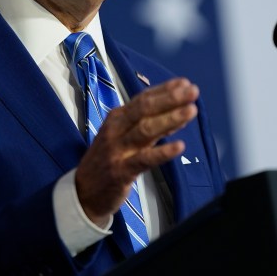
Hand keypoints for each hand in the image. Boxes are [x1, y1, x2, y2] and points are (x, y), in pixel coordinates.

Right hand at [75, 77, 198, 225]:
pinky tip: (179, 146)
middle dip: (169, 98)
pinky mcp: (121, 171)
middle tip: (192, 91)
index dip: (164, 90)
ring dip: (170, 119)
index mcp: (117, 118)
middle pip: (144, 109)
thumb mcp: (125, 136)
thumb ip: (150, 124)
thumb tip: (179, 111)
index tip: (185, 83)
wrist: (84, 192)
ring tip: (191, 110)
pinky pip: (144, 159)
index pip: (143, 98)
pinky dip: (163, 152)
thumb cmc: (108, 159)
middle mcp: (116, 129)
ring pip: (145, 130)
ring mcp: (118, 150)